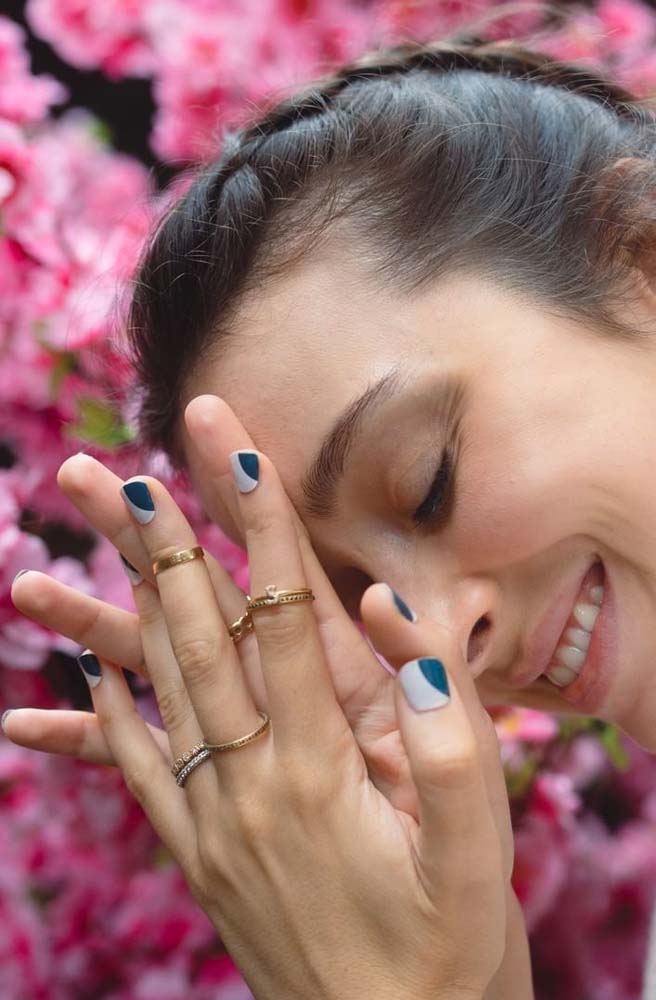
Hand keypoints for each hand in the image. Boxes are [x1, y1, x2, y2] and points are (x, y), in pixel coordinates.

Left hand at [19, 440, 508, 997]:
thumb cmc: (450, 946)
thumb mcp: (477, 847)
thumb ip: (445, 732)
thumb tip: (392, 623)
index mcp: (320, 769)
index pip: (284, 618)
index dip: (265, 529)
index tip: (242, 451)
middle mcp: (249, 785)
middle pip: (200, 641)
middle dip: (169, 547)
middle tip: (129, 474)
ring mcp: (213, 823)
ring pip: (157, 693)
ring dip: (125, 609)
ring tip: (93, 547)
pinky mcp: (199, 857)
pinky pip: (138, 771)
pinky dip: (107, 714)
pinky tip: (89, 672)